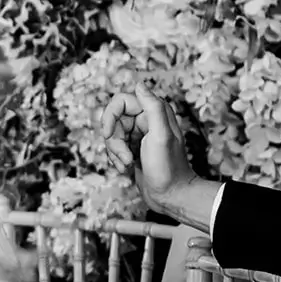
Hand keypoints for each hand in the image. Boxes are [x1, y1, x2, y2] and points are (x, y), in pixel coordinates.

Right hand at [100, 85, 197, 211]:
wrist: (171, 196)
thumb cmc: (168, 169)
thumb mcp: (161, 136)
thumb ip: (153, 107)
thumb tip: (139, 85)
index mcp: (154, 112)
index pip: (120, 101)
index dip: (110, 116)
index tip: (109, 134)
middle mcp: (146, 120)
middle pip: (114, 120)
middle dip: (114, 140)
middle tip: (125, 156)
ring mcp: (139, 135)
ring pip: (112, 135)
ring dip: (115, 152)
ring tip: (127, 164)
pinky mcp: (133, 148)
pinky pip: (114, 147)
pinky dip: (116, 158)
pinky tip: (126, 168)